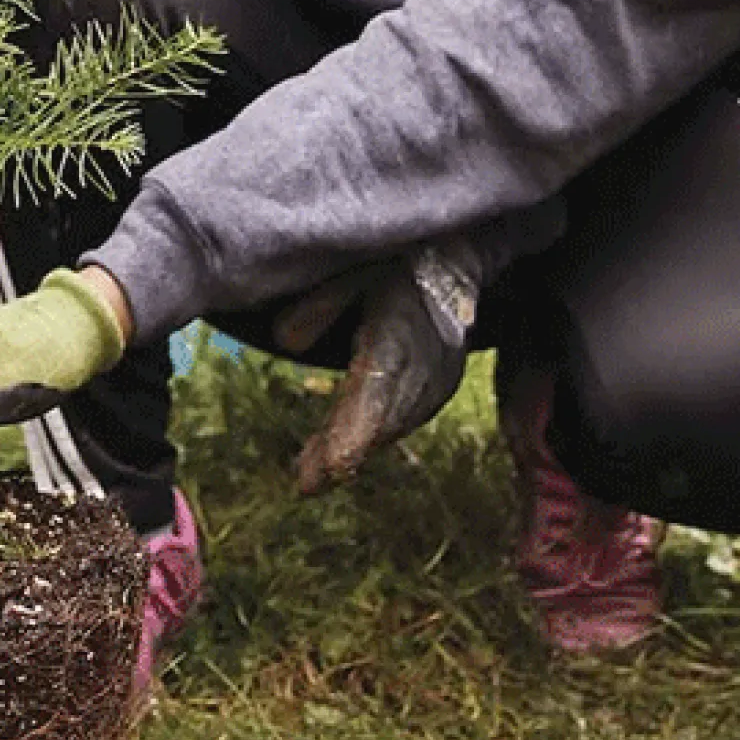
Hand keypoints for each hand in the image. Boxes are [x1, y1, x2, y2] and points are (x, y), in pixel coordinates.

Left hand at [279, 246, 475, 493]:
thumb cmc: (391, 263)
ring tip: (315, 471)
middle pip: (382, 419)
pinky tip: (346, 449)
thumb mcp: (350, 269)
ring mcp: (439, 377)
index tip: (322, 472)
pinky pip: (407, 417)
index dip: (347, 437)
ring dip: (357, 447)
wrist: (453, 257)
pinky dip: (375, 434)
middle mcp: (426, 362)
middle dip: (344, 452)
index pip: (373, 395)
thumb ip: (319, 304)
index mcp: (400, 331)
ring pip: (395, 423)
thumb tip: (285, 340)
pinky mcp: (442, 385)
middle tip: (307, 482)